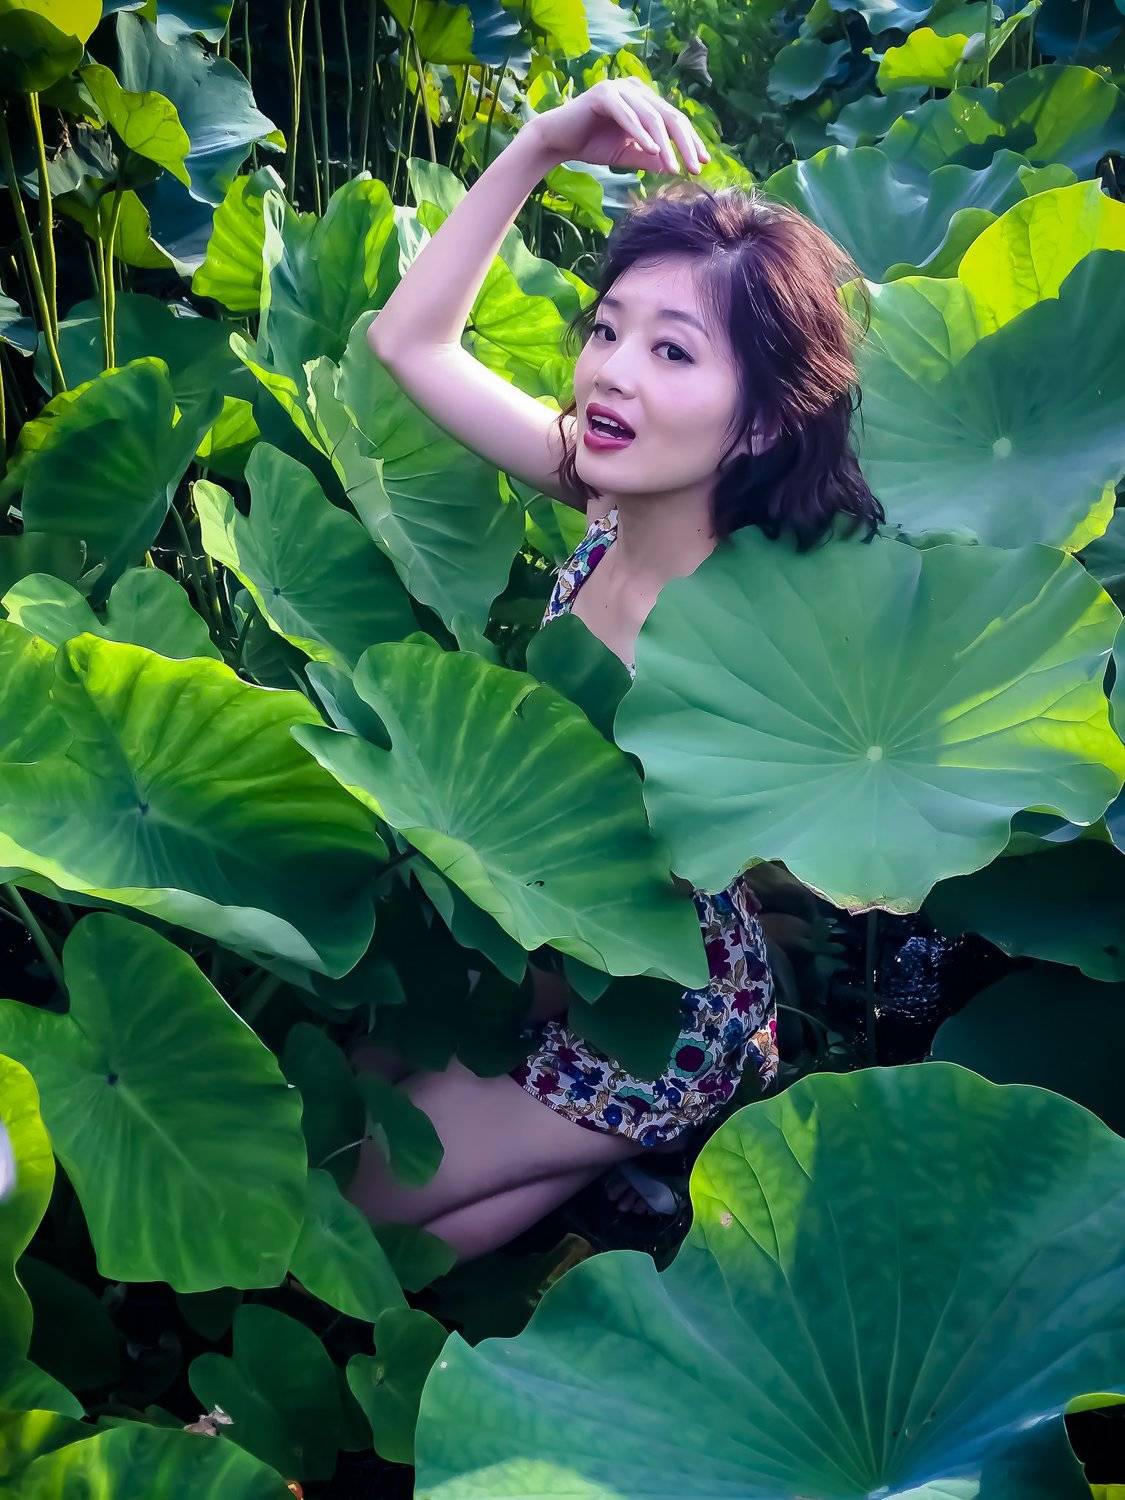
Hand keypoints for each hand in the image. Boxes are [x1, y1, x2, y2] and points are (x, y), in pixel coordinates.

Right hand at [526, 78, 710, 177]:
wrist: (557, 140)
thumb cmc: (592, 145)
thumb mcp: (627, 155)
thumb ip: (649, 158)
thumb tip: (673, 168)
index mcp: (644, 100)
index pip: (673, 120)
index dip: (690, 142)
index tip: (702, 164)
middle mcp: (636, 89)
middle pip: (668, 117)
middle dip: (684, 144)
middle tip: (694, 169)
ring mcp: (620, 88)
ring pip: (651, 117)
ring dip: (664, 144)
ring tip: (674, 167)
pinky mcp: (604, 94)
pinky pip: (628, 116)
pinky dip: (640, 134)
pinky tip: (652, 151)